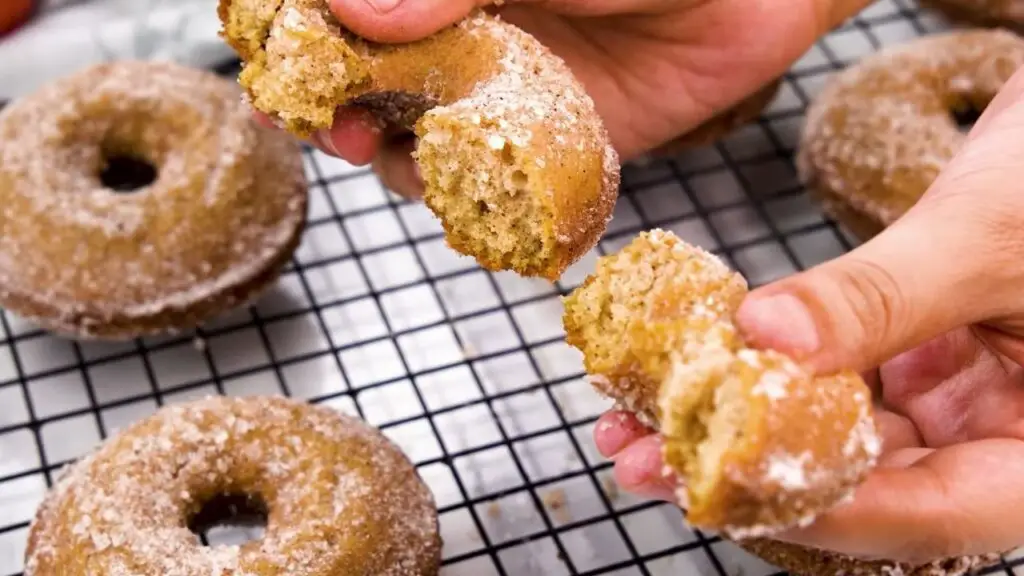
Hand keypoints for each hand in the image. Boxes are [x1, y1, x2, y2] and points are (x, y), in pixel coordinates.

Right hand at [284, 0, 870, 197]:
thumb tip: (353, 9)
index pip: (345, 5)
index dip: (296, 25)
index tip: (275, 53)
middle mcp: (459, 22)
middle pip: (361, 66)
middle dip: (330, 95)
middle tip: (321, 120)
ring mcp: (497, 81)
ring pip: (410, 125)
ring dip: (380, 146)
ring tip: (372, 151)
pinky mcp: (542, 137)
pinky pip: (478, 175)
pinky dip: (450, 190)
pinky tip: (444, 187)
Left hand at [594, 67, 1023, 564]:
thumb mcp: (983, 238)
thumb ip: (879, 297)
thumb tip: (763, 338)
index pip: (935, 513)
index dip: (823, 508)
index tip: (719, 480)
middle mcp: (995, 444)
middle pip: (869, 490)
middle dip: (752, 475)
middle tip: (648, 459)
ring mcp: (952, 408)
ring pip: (836, 442)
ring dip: (742, 428)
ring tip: (643, 421)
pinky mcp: (913, 366)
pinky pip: (831, 385)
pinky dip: (768, 375)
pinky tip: (699, 365)